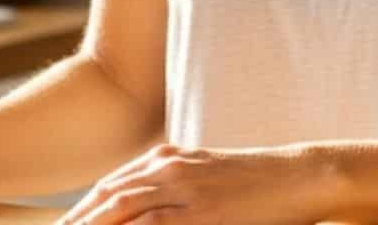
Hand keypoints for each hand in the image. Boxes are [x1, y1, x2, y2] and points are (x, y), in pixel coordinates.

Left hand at [56, 142, 332, 224]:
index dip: (83, 210)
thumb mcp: (208, 175)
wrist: (301, 174)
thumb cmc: (257, 181)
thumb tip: (145, 204)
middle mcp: (169, 169)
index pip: (111, 187)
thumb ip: (175, 186)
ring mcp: (184, 190)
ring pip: (122, 211)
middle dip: (77, 222)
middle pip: (108, 200)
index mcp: (168, 159)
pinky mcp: (202, 213)